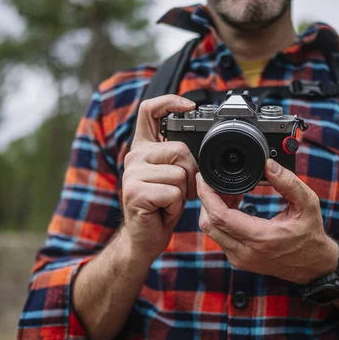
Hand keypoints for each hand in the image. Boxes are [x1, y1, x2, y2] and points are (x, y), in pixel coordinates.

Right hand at [122, 94, 197, 260]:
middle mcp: (134, 156)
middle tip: (179, 191)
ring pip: (179, 174)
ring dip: (183, 194)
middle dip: (190, 174)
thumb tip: (206, 144)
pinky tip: (163, 211)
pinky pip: (173, 193)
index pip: (149, 110)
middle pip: (179, 149)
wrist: (146, 237)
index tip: (189, 106)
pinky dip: (176, 206)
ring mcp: (132, 174)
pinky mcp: (135, 192)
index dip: (170, 102)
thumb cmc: (163, 207)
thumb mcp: (174, 176)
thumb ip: (180, 156)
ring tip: (169, 202)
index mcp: (143, 148)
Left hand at [197, 159, 338, 284]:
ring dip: (212, 209)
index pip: (219, 216)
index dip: (206, 195)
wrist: (312, 265)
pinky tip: (233, 204)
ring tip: (227, 191)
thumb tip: (268, 164)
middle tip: (215, 181)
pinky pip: (219, 237)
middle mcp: (245, 252)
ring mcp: (240, 259)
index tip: (204, 178)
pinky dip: (219, 219)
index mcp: (260, 238)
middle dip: (206, 199)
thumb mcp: (307, 204)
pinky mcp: (238, 260)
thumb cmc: (310, 234)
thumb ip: (288, 182)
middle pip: (208, 224)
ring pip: (211, 231)